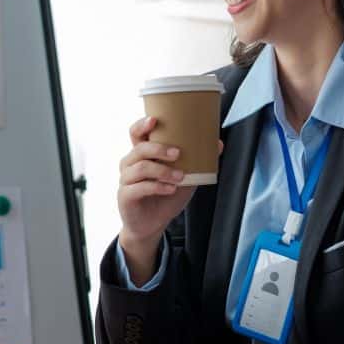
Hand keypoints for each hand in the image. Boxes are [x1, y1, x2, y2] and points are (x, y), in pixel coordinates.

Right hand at [118, 116, 193, 248]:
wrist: (153, 224)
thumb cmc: (166, 196)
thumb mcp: (185, 176)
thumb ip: (197, 161)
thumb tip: (218, 144)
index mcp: (142, 154)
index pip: (136, 133)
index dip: (142, 124)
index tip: (154, 119)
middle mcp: (130, 164)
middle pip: (139, 148)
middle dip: (159, 148)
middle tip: (178, 153)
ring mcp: (126, 180)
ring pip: (140, 167)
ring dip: (162, 170)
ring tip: (180, 176)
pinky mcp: (125, 196)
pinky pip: (139, 187)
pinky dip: (157, 187)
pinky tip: (170, 189)